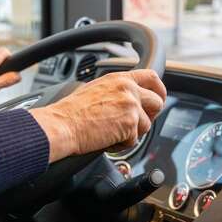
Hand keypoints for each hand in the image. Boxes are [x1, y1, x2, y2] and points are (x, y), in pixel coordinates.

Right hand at [30, 70, 166, 162]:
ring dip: (132, 133)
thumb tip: (129, 99)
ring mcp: (131, 106)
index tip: (158, 98)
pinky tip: (106, 139)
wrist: (62, 125)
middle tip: (135, 124)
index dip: (159, 90)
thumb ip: (117, 91)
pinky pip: (134, 141)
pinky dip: (121, 145)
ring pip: (146, 125)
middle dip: (151, 116)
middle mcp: (128, 89)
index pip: (152, 77)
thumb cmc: (71, 111)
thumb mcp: (97, 89)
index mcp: (120, 79)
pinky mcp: (129, 124)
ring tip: (111, 133)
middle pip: (158, 102)